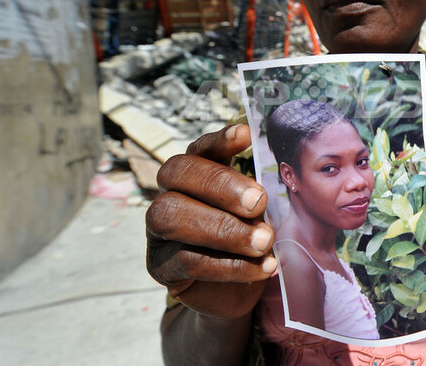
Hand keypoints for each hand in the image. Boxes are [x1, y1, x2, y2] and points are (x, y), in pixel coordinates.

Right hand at [146, 124, 276, 318]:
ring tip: (264, 241)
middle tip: (259, 202)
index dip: (219, 140)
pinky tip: (261, 267)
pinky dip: (230, 265)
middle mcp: (169, 193)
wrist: (238, 291)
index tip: (246, 135)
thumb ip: (257, 195)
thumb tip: (267, 184)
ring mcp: (158, 230)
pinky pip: (186, 261)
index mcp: (196, 173)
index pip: (199, 148)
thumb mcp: (259, 213)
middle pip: (177, 173)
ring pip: (172, 216)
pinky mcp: (159, 266)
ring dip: (224, 229)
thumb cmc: (248, 239)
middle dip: (220, 185)